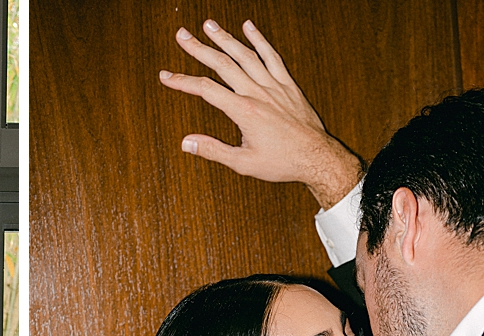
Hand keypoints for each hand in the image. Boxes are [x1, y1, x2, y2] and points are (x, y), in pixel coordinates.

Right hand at [160, 18, 363, 208]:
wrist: (317, 157)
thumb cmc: (282, 162)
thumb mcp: (243, 163)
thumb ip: (213, 150)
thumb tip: (186, 143)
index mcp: (244, 112)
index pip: (206, 90)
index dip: (183, 81)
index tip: (166, 76)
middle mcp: (257, 93)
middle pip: (222, 64)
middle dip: (199, 48)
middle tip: (182, 35)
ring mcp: (273, 85)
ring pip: (245, 55)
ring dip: (225, 38)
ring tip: (209, 25)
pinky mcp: (287, 84)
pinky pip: (271, 56)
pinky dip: (259, 40)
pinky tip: (248, 27)